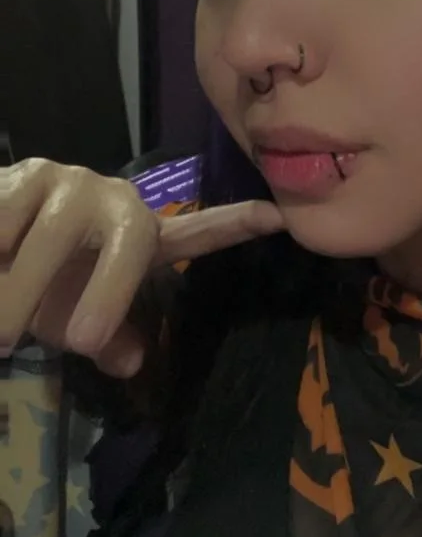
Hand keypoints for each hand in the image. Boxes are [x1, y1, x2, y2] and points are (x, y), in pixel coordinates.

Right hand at [0, 158, 282, 376]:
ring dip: (21, 293)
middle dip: (104, 297)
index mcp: (138, 238)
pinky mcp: (30, 174)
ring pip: (54, 241)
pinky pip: (12, 223)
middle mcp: (116, 201)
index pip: (195, 234)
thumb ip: (106, 339)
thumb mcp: (72, 321)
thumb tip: (132, 362)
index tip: (278, 217)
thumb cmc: (38, 285)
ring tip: (3, 334)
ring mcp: (75, 182)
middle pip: (126, 247)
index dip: (234, 226)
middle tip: (78, 342)